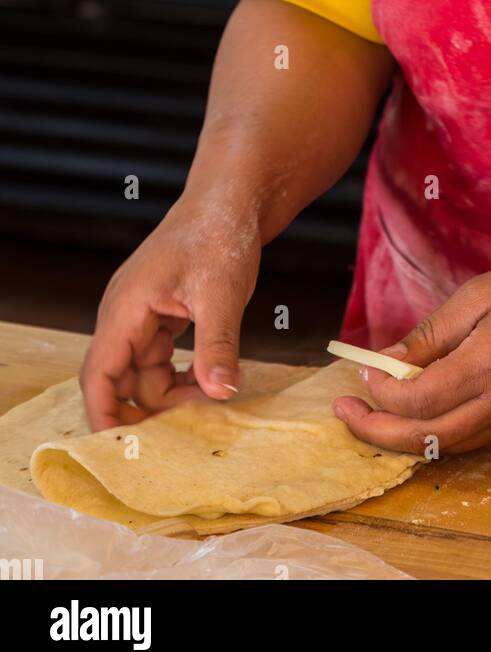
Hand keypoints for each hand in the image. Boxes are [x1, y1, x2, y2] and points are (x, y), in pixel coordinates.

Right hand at [79, 196, 261, 431]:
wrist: (231, 201)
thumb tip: (221, 392)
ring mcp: (142, 315)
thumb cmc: (218, 234)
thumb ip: (217, 346)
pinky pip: (159, 359)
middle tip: (187, 431)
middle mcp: (125, 314)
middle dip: (148, 409)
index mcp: (126, 308)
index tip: (122, 450)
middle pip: (119, 380)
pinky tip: (209, 380)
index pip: (99, 373)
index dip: (105, 415)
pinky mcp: (161, 315)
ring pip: (143, 373)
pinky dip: (181, 375)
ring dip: (171, 393)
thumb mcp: (221, 294)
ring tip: (212, 398)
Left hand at [333, 254, 490, 454]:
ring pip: (447, 447)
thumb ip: (431, 335)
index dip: (380, 392)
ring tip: (374, 411)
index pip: (416, 400)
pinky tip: (423, 409)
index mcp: (488, 364)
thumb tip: (387, 364)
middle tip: (346, 411)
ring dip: (404, 436)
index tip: (362, 371)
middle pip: (424, 440)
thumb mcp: (479, 295)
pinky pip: (474, 439)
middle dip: (375, 432)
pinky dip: (440, 430)